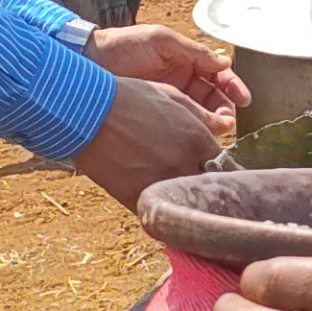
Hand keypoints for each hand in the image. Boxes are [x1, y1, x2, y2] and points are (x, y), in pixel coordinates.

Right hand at [68, 74, 228, 205]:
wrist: (87, 112)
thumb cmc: (129, 99)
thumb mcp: (173, 98)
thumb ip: (202, 118)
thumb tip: (224, 128)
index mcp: (198, 140)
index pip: (223, 166)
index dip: (215, 168)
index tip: (208, 169)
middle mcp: (185, 164)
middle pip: (205, 187)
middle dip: (201, 185)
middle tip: (192, 183)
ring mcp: (162, 184)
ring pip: (184, 203)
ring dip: (181, 199)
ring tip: (170, 190)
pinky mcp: (138, 198)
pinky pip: (158, 212)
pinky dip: (158, 207)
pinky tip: (151, 197)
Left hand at [87, 23, 252, 120]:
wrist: (88, 62)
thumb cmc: (123, 45)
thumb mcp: (160, 40)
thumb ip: (193, 51)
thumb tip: (224, 63)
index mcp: (186, 62)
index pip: (218, 76)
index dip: (233, 87)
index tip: (243, 100)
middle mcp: (181, 82)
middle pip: (214, 99)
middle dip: (225, 110)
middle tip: (228, 122)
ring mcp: (169, 100)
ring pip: (199, 115)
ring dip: (211, 123)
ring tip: (216, 131)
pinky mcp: (155, 116)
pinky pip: (179, 124)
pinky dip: (191, 131)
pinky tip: (195, 137)